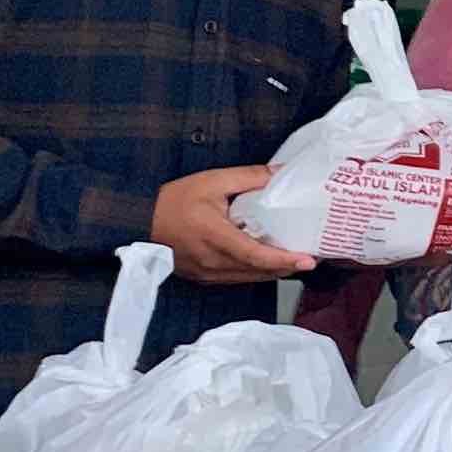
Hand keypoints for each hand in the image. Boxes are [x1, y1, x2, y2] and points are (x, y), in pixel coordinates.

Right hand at [159, 166, 315, 283]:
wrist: (138, 221)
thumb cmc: (173, 201)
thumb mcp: (212, 181)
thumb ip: (248, 177)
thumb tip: (281, 173)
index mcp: (215, 237)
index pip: (256, 255)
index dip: (284, 260)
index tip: (308, 260)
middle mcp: (212, 261)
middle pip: (258, 271)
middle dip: (288, 267)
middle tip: (312, 257)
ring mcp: (207, 274)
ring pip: (249, 278)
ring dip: (273, 272)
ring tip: (296, 259)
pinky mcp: (203, 277)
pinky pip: (236, 279)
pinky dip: (255, 272)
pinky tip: (267, 262)